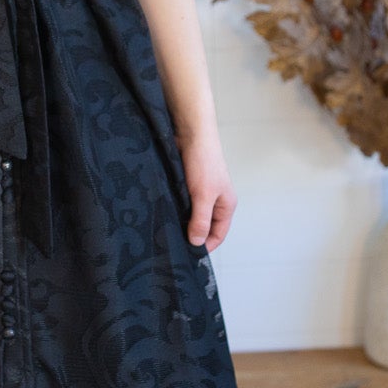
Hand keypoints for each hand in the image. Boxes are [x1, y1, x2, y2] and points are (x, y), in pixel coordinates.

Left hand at [177, 129, 236, 251]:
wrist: (191, 133)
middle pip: (204, 227)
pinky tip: (162, 214)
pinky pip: (181, 204)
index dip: (205, 246)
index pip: (218, 235)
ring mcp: (200, 193)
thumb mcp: (203, 195)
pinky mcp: (186, 186)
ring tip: (165, 230)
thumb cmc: (203, 162)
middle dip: (191, 235)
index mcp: (225, 206)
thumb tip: (196, 242)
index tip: (187, 254)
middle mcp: (214, 201)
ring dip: (180, 222)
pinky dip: (174, 210)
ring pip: (190, 216)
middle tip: (172, 244)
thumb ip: (201, 220)